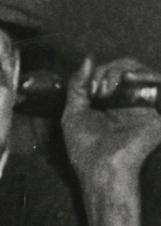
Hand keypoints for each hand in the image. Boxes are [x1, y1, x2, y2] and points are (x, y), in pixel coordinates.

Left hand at [61, 57, 160, 225]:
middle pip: (127, 67)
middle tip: (100, 88)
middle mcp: (127, 101)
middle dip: (110, 69)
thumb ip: (78, 86)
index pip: (109, 73)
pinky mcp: (156, 109)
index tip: (90, 87)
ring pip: (141, 72)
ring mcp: (143, 104)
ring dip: (123, 71)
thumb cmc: (86, 148)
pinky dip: (144, 76)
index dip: (99, 72)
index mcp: (108, 102)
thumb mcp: (73, 114)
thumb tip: (88, 58)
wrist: (103, 167)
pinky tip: (128, 81)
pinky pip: (157, 83)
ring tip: (109, 88)